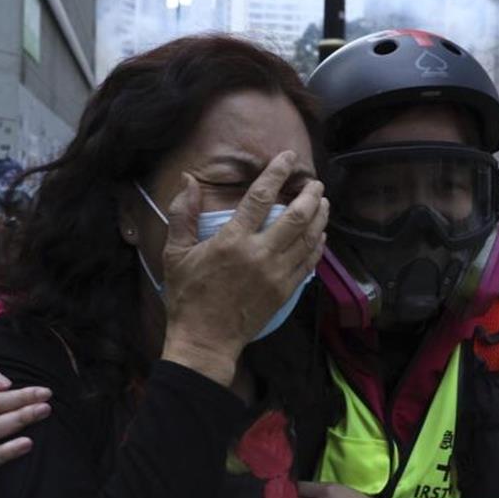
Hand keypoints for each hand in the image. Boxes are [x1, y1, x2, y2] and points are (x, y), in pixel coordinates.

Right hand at [161, 151, 327, 385]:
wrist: (205, 339)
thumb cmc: (188, 295)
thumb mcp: (175, 253)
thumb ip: (183, 214)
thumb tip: (189, 180)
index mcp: (232, 240)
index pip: (261, 197)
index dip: (277, 173)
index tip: (288, 158)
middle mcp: (260, 254)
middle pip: (297, 216)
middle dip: (310, 195)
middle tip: (315, 183)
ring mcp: (276, 274)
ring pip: (308, 238)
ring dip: (319, 217)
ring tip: (323, 202)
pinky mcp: (285, 291)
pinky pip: (309, 262)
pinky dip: (318, 245)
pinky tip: (320, 235)